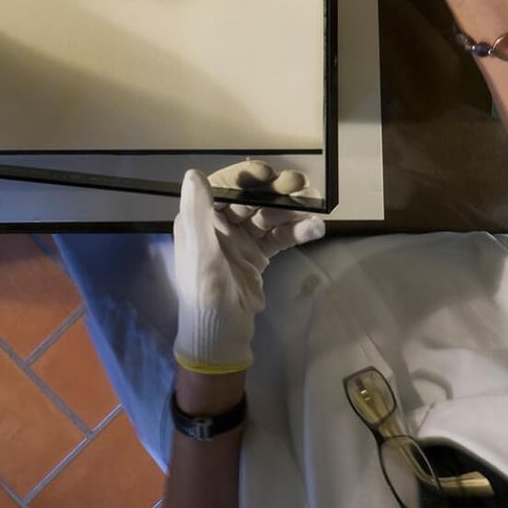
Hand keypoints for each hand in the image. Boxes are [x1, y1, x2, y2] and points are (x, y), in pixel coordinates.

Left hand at [173, 160, 325, 373]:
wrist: (221, 335)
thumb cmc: (206, 293)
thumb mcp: (200, 253)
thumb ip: (197, 213)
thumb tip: (192, 173)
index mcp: (199, 220)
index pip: (222, 188)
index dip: (244, 178)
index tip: (267, 174)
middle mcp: (219, 224)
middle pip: (251, 199)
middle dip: (275, 191)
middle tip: (302, 185)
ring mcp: (240, 240)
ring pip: (269, 217)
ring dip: (291, 211)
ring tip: (316, 206)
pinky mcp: (258, 255)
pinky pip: (278, 238)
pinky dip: (296, 232)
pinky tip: (315, 228)